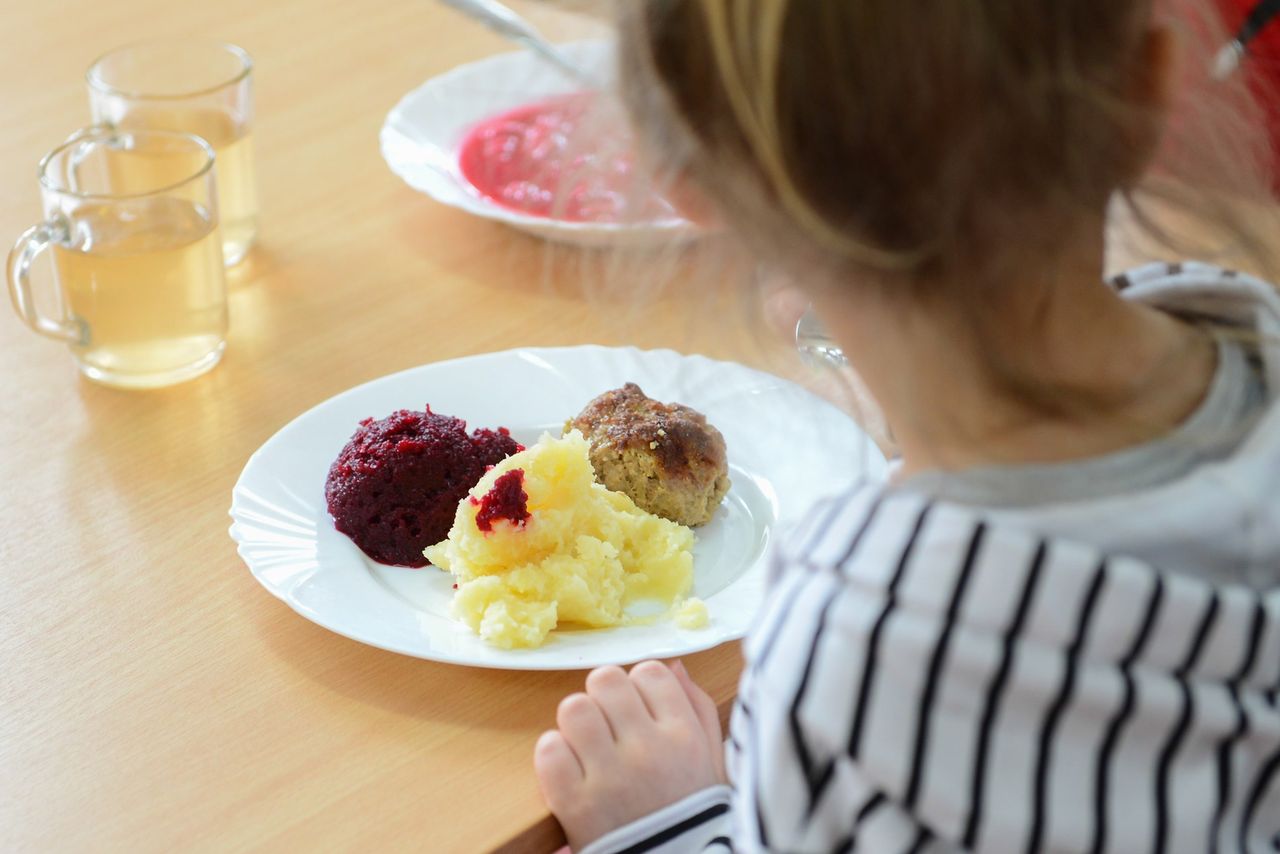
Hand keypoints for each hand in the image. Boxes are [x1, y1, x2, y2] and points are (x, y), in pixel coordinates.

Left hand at [534, 660, 725, 851]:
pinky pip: (549, 749)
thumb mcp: (712, 762)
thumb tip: (673, 667)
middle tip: (607, 724)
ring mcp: (610, 777)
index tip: (636, 708)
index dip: (637, 685)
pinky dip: (554, 756)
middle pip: (606, 680)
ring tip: (587, 747)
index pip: (649, 672)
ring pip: (573, 708)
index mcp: (684, 736)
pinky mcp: (575, 804)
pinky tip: (570, 771)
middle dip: (602, 697)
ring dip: (576, 723)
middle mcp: (648, 750)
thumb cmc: (692, 815)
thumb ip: (697, 708)